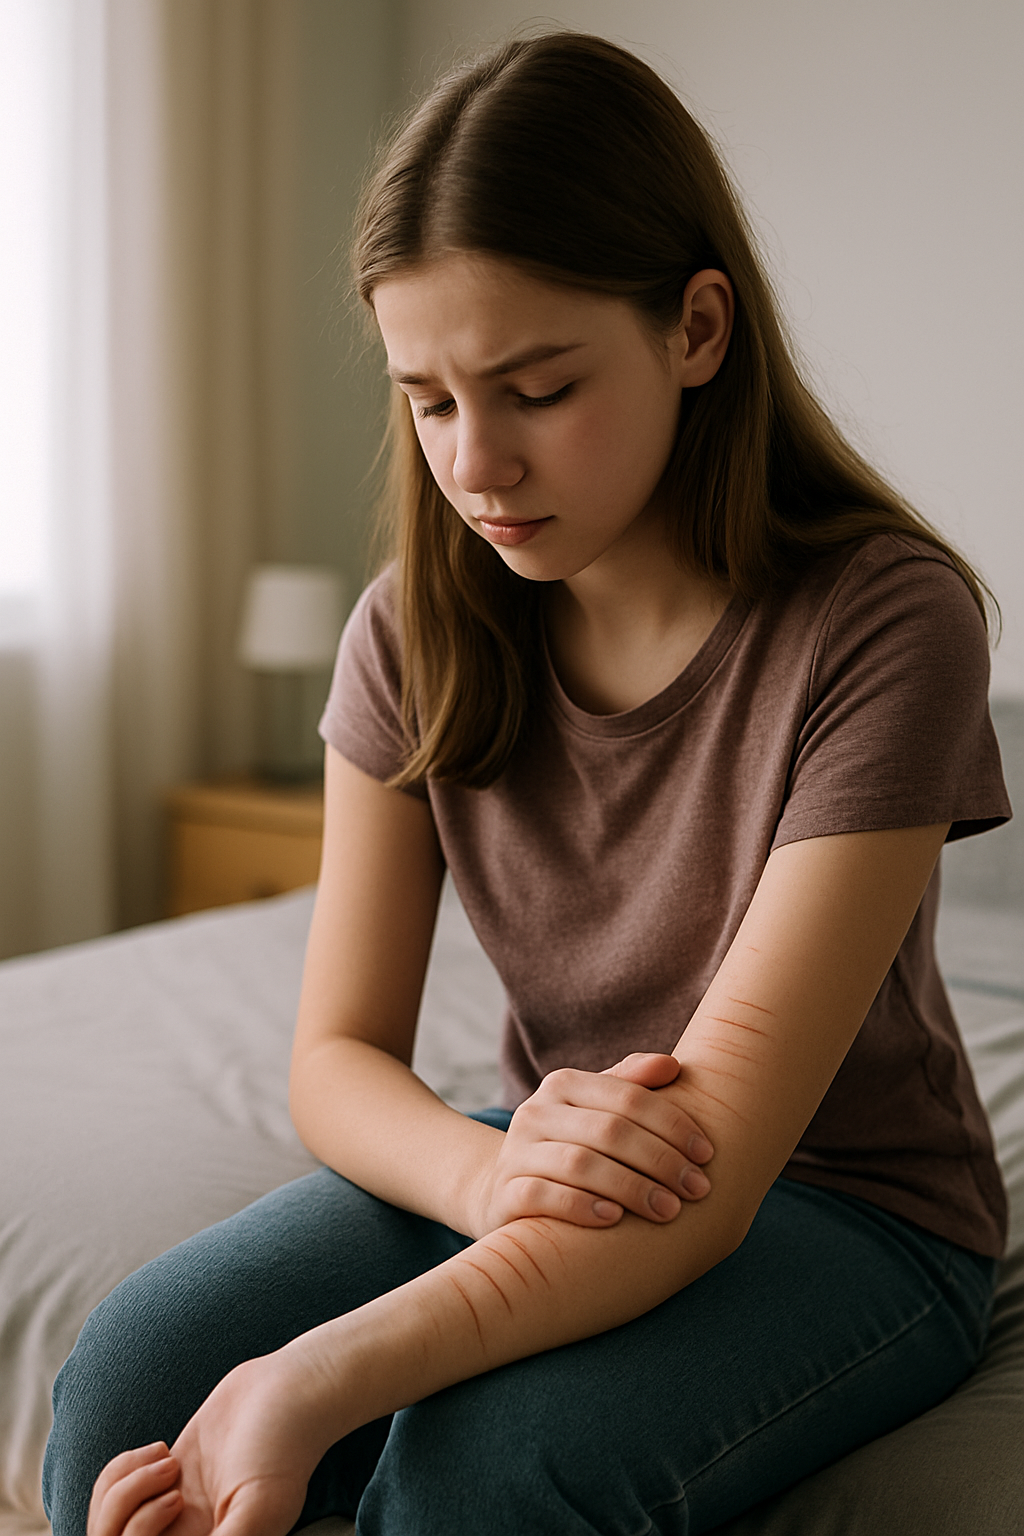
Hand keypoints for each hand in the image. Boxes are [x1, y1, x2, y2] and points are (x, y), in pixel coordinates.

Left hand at [88, 1353, 331, 1535]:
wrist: (290, 1388)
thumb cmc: (284, 1446)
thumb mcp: (259, 1506)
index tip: (174, 1502)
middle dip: (127, 1514)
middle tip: (171, 1484)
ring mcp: (171, 1508)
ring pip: (111, 1521)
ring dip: (124, 1490)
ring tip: (166, 1462)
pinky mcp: (164, 1475)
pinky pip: (117, 1488)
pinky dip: (124, 1469)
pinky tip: (161, 1451)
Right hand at [468, 1052, 713, 1236]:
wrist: (503, 1188)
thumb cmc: (569, 1145)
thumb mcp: (595, 1110)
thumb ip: (631, 1084)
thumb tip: (672, 1065)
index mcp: (563, 1084)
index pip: (628, 1097)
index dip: (672, 1124)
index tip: (707, 1154)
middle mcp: (536, 1111)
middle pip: (609, 1130)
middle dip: (661, 1160)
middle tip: (697, 1189)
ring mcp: (516, 1152)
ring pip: (580, 1163)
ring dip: (632, 1187)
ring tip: (669, 1210)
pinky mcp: (505, 1192)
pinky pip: (544, 1195)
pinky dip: (582, 1206)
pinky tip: (615, 1219)